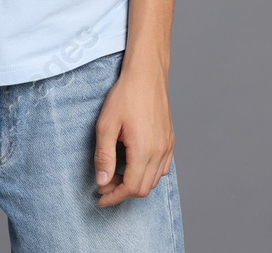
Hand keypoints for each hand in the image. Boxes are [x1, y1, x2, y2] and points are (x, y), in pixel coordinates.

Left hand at [93, 65, 174, 207]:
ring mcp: (168, 146)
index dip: (114, 196)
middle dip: (122, 191)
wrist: (146, 74)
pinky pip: (162, 167)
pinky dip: (148, 173)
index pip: (131, 188)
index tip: (100, 198)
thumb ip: (103, 156)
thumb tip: (102, 181)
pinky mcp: (170, 139)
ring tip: (116, 173)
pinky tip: (134, 163)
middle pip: (143, 188)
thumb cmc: (125, 96)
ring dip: (135, 182)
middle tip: (104, 184)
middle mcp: (160, 151)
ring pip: (154, 179)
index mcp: (144, 150)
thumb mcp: (106, 125)